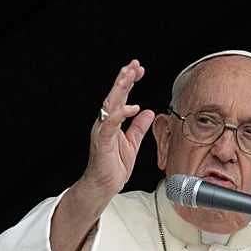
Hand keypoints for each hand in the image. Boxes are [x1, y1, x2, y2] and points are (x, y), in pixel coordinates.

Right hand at [79, 60, 155, 199]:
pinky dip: (120, 114)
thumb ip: (138, 127)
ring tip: (130, 75)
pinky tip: (131, 107)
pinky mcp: (102, 141)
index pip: (121, 96)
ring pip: (110, 104)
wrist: (102, 186)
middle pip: (115, 95)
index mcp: (112, 122)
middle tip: (135, 64)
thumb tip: (148, 112)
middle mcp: (105, 122)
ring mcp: (103, 131)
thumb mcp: (132, 143)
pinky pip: (110, 124)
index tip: (139, 69)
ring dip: (121, 88)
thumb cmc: (112, 167)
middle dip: (124, 78)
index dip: (129, 81)